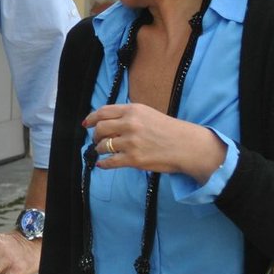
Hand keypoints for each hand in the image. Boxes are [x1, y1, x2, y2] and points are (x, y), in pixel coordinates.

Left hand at [84, 103, 226, 183]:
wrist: (188, 146)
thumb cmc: (170, 130)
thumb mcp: (148, 113)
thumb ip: (128, 115)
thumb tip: (106, 122)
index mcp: (133, 110)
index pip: (103, 112)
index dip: (91, 118)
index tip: (86, 124)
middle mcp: (130, 124)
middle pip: (100, 129)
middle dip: (95, 136)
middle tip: (97, 140)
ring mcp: (131, 142)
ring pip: (103, 146)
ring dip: (100, 149)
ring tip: (103, 151)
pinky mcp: (134, 159)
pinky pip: (110, 162)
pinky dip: (103, 163)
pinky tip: (102, 163)